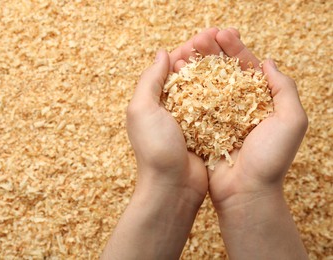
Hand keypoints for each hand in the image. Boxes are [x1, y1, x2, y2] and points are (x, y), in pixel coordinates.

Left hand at [102, 29, 222, 258]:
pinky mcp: (207, 131)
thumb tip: (162, 53)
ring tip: (233, 53)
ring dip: (217, 70)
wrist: (172, 187)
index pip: (171, 65)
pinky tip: (236, 81)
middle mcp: (172, 106)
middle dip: (206, 54)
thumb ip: (150, 79)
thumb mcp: (142, 109)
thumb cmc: (155, 148)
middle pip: (191, 73)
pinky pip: (216, 107)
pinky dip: (224, 92)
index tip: (208, 36)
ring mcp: (190, 119)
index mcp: (154, 99)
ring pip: (205, 88)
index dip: (189, 48)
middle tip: (224, 38)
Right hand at [170, 28, 307, 258]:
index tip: (222, 33)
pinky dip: (186, 88)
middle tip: (201, 37)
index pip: (246, 67)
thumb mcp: (291, 120)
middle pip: (223, 71)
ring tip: (186, 51)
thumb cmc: (270, 158)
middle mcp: (237, 105)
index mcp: (260, 101)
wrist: (245, 191)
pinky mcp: (202, 127)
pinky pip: (193, 103)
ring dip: (197, 66)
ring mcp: (218, 116)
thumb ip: (284, 89)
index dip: (235, 48)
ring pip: (206, 84)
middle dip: (213, 52)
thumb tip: (267, 63)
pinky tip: (178, 74)